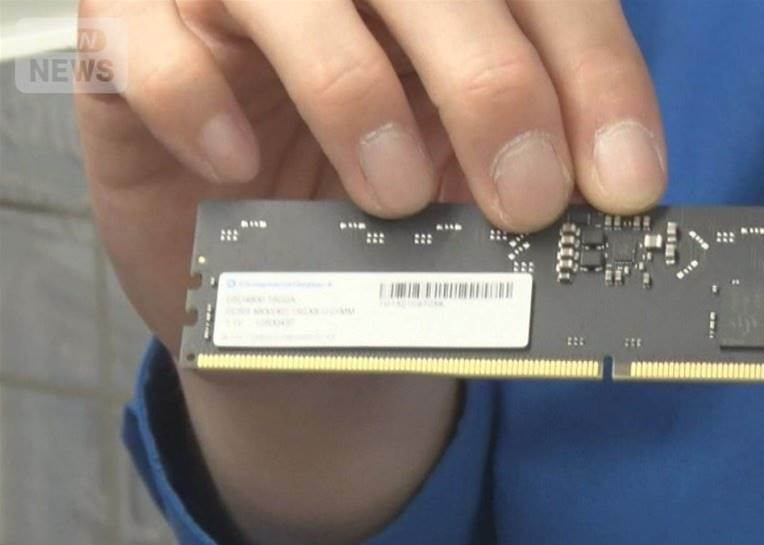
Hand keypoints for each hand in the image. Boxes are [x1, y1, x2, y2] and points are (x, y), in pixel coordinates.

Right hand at [78, 0, 667, 350]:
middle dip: (494, 85)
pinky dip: (195, 98)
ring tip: (395, 195)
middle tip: (527, 199)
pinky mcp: (128, 33)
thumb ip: (525, 180)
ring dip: (353, 87)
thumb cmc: (380, 223)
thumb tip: (602, 202)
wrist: (266, 284)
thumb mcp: (468, 202)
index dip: (595, 77)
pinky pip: (144, 37)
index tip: (627, 184)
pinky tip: (238, 166)